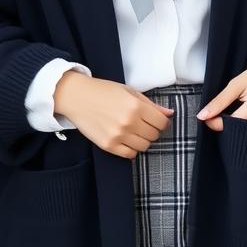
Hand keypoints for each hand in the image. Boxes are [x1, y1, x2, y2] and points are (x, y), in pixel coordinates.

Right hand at [54, 71, 173, 158]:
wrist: (77, 97)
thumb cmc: (103, 91)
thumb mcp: (130, 91)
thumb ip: (151, 104)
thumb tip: (169, 113)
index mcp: (136, 106)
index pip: (162, 122)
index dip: (162, 122)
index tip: (158, 121)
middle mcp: (129, 122)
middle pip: (154, 135)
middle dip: (153, 130)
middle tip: (144, 124)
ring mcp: (118, 135)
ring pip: (144, 146)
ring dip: (143, 140)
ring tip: (134, 131)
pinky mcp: (108, 145)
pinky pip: (130, 155)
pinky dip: (132, 149)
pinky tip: (127, 140)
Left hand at [195, 54, 246, 131]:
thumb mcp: (238, 83)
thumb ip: (220, 101)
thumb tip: (202, 115)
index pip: (227, 126)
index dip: (214, 122)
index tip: (210, 115)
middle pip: (238, 133)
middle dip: (228, 125)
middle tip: (227, 112)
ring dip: (241, 127)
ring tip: (242, 110)